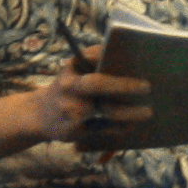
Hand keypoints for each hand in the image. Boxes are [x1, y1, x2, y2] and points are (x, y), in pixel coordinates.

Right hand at [31, 45, 153, 151]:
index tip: (140, 67)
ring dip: (129, 113)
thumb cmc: (67, 87)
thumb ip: (94, 59)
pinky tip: (131, 124)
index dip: (119, 71)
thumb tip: (125, 56)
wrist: (39, 115)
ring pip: (106, 112)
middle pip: (99, 85)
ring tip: (147, 113)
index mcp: (71, 71)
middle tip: (147, 88)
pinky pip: (103, 129)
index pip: (95, 64)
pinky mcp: (75, 130)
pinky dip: (120, 127)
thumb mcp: (73, 69)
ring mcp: (71, 111)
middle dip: (125, 86)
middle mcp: (69, 88)